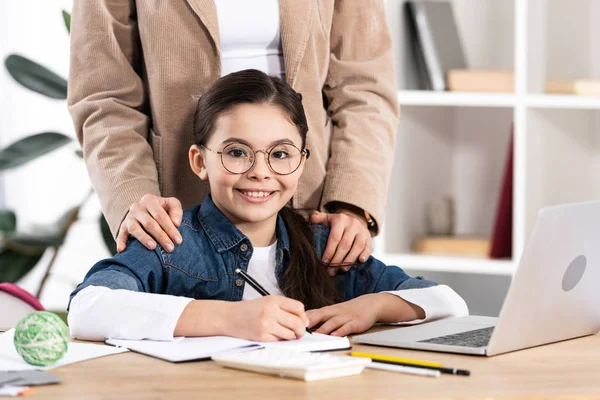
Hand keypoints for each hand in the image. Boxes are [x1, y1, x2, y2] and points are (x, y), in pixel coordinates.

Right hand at [116, 194, 182, 252]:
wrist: (146, 209)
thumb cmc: (162, 209)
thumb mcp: (171, 204)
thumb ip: (176, 211)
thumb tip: (176, 223)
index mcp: (149, 200)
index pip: (160, 215)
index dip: (170, 228)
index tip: (178, 240)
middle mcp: (137, 207)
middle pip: (149, 223)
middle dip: (161, 236)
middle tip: (170, 248)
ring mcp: (128, 218)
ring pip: (135, 229)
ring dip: (144, 238)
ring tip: (153, 247)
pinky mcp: (123, 227)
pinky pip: (120, 235)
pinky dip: (120, 242)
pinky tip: (122, 250)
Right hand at [223, 296, 309, 341]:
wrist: (228, 317)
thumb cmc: (249, 310)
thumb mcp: (267, 302)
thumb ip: (285, 308)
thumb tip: (304, 322)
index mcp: (273, 300)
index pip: (298, 307)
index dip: (303, 316)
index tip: (302, 321)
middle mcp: (271, 311)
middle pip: (297, 322)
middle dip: (301, 330)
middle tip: (299, 333)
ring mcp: (266, 324)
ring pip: (290, 334)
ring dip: (290, 336)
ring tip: (282, 332)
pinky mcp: (262, 336)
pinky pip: (279, 341)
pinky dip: (279, 340)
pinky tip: (272, 335)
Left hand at [307, 294, 424, 336]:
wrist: (370, 304)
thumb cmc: (349, 310)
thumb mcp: (334, 311)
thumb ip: (321, 318)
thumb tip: (304, 325)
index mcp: (328, 310)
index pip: (313, 313)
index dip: (302, 318)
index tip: (292, 324)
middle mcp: (335, 312)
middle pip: (320, 315)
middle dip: (310, 322)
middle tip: (300, 330)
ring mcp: (346, 317)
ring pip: (332, 322)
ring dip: (323, 329)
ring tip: (315, 336)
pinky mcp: (356, 322)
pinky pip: (347, 327)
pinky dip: (341, 331)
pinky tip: (335, 336)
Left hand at [310, 209, 371, 275]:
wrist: (355, 220)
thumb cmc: (338, 223)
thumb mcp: (328, 218)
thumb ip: (318, 218)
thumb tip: (312, 219)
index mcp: (341, 219)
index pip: (335, 238)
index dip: (329, 251)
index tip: (324, 262)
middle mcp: (353, 224)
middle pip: (345, 245)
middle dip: (337, 259)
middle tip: (331, 270)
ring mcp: (363, 231)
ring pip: (357, 247)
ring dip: (349, 260)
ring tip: (342, 268)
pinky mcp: (369, 238)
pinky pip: (368, 247)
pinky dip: (365, 255)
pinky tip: (359, 261)